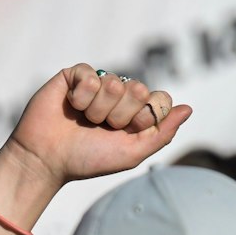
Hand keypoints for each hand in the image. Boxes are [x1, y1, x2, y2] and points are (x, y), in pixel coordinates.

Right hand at [5, 63, 189, 188]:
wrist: (47, 159)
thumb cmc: (87, 160)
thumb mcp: (131, 153)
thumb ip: (162, 133)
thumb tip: (188, 109)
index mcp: (135, 112)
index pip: (160, 98)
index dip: (146, 116)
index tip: (128, 131)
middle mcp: (119, 95)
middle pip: (139, 89)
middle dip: (121, 114)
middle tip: (101, 128)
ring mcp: (97, 83)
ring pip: (115, 83)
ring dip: (98, 109)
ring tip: (82, 120)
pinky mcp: (75, 75)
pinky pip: (91, 75)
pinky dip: (81, 97)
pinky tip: (70, 106)